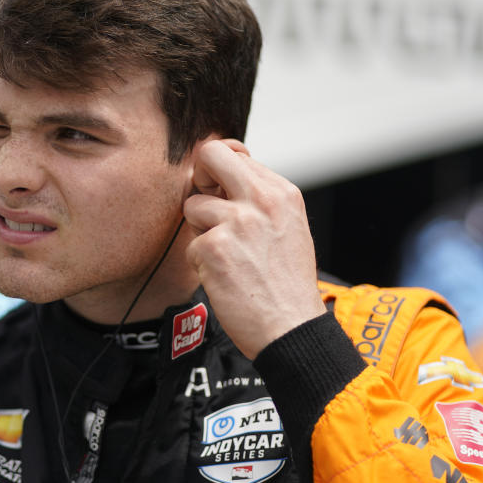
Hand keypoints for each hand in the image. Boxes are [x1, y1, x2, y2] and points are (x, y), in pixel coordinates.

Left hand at [183, 139, 324, 359]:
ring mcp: (237, 222)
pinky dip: (201, 263)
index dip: (220, 173)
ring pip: (193, 206)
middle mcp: (261, 200)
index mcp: (282, 193)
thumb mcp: (288, 227)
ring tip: (226, 256)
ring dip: (201, 232)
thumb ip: (259, 200)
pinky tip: (224, 277)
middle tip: (205, 201)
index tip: (220, 190)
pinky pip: (190, 245)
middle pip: (209, 154)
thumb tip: (220, 179)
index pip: (235, 154)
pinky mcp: (213, 248)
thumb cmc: (287, 284)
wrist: (291, 328)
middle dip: (199, 175)